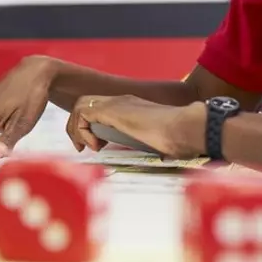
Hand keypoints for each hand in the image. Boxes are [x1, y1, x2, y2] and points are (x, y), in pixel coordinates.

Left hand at [67, 95, 206, 157]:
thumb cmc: (179, 139)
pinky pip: (83, 114)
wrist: (184, 128)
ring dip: (78, 129)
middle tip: (83, 148)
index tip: (95, 146)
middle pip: (84, 104)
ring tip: (89, 147)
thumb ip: (150, 146)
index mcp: (130, 107)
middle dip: (77, 126)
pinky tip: (98, 146)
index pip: (98, 108)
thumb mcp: (157, 143)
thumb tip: (153, 159)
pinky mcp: (112, 110)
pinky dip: (83, 131)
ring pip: (79, 106)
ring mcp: (116, 103)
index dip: (89, 126)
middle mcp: (120, 101)